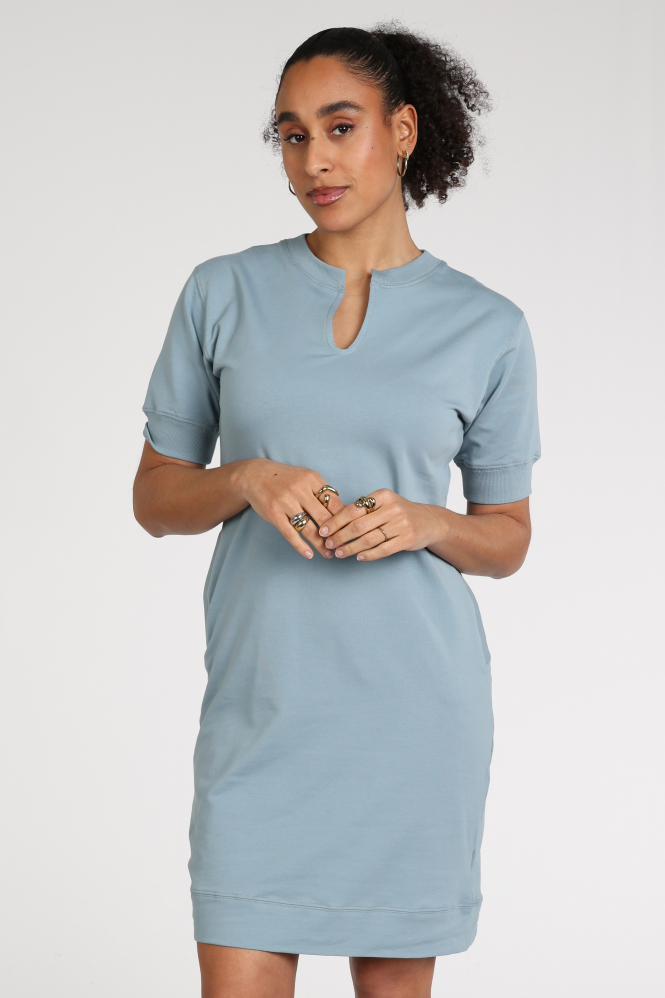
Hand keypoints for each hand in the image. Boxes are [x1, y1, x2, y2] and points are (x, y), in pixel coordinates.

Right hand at [236, 458, 345, 559]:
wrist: (255, 475)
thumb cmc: (285, 479)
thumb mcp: (305, 477)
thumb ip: (321, 491)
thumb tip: (341, 511)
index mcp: (312, 479)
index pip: (334, 502)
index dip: (343, 519)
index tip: (349, 531)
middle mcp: (300, 489)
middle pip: (324, 517)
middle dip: (335, 534)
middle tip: (342, 546)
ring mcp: (286, 502)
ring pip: (308, 528)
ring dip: (320, 544)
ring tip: (328, 553)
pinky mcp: (274, 514)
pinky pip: (290, 533)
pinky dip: (301, 546)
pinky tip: (309, 554)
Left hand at [316, 489, 442, 560]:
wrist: (430, 521)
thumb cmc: (400, 512)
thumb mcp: (384, 503)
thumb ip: (363, 510)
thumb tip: (333, 521)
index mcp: (383, 496)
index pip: (353, 509)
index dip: (335, 521)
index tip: (323, 530)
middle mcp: (392, 508)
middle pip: (359, 525)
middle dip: (340, 536)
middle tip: (328, 544)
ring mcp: (401, 524)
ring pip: (369, 539)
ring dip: (351, 548)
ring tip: (339, 553)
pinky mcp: (407, 539)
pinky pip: (383, 549)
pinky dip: (368, 555)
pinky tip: (358, 557)